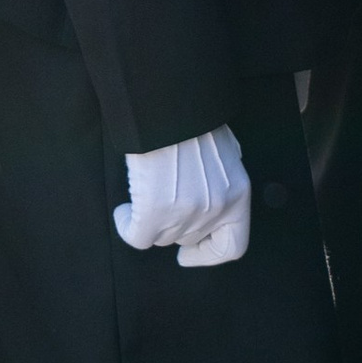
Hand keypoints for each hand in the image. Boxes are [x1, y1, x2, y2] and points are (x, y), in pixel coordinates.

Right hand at [115, 128, 251, 268]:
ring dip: (149, 222)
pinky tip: (124, 212)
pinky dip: (127, 225)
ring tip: (142, 198)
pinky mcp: (155, 211)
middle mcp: (215, 210)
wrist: (171, 106)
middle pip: (187, 238)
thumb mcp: (226, 154)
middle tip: (159, 204)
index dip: (209, 256)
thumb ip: (221, 184)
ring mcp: (186, 213)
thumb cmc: (195, 122)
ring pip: (161, 237)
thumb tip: (208, 201)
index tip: (188, 254)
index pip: (233, 247)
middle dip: (172, 226)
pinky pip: (136, 236)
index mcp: (238, 196)